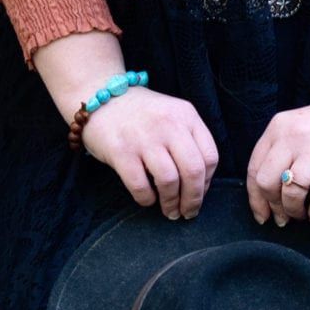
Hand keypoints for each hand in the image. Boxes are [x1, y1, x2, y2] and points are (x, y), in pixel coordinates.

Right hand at [81, 86, 218, 218]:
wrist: (99, 97)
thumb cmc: (140, 114)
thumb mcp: (172, 114)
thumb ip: (188, 140)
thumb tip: (199, 183)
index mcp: (186, 115)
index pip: (210, 156)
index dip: (208, 182)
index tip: (199, 193)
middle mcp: (168, 125)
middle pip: (193, 171)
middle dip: (193, 199)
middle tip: (188, 212)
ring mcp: (144, 137)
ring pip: (169, 181)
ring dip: (172, 203)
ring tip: (170, 211)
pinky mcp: (120, 151)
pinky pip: (140, 186)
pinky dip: (147, 199)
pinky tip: (147, 199)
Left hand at [246, 94, 309, 224]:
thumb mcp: (299, 127)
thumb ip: (281, 151)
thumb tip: (269, 194)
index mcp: (279, 128)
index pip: (254, 168)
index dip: (255, 198)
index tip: (261, 215)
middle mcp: (293, 137)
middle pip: (267, 182)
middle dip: (273, 206)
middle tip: (283, 217)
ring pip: (291, 193)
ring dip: (294, 212)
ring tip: (302, 215)